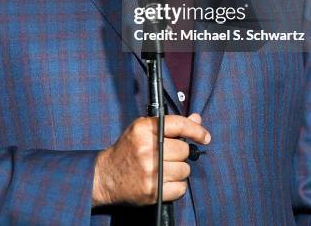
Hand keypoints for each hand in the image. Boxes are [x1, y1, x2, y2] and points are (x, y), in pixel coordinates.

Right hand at [92, 112, 209, 206]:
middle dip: (181, 154)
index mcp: (144, 129)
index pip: (179, 124)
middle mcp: (147, 149)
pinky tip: (165, 181)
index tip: (205, 136)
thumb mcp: (144, 130)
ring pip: (184, 170)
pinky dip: (177, 186)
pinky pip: (181, 188)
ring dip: (179, 170)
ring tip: (165, 169)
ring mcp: (150, 171)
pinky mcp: (152, 191)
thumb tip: (197, 119)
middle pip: (183, 150)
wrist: (106, 176)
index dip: (196, 130)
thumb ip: (171, 125)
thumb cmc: (128, 150)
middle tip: (169, 156)